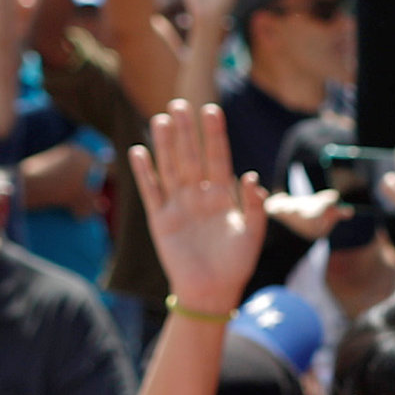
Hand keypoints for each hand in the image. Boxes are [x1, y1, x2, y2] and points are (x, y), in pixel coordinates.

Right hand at [125, 100, 270, 313]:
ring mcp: (179, 205)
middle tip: (180, 102)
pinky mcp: (161, 219)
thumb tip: (250, 177)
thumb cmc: (236, 264)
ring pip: (171, 167)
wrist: (212, 291)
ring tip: (162, 118)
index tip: (212, 108)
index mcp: (223, 196)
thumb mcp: (252, 235)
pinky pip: (152, 191)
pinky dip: (145, 172)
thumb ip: (255, 206)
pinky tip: (140, 150)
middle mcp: (199, 195)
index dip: (215, 135)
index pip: (218, 158)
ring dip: (166, 144)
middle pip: (191, 156)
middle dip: (187, 131)